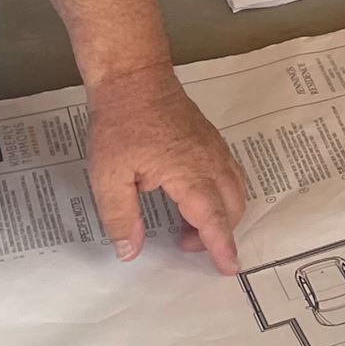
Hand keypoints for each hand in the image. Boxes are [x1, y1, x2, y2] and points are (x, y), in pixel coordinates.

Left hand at [83, 65, 247, 273]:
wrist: (133, 76)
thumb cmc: (119, 124)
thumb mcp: (108, 175)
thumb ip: (120, 217)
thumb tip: (130, 252)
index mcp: (188, 171)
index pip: (213, 217)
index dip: (221, 246)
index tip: (229, 269)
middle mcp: (210, 160)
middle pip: (233, 205)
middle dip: (219, 233)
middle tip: (183, 245)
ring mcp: (214, 147)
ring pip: (236, 188)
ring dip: (222, 213)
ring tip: (186, 225)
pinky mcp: (210, 139)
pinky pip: (230, 173)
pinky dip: (222, 194)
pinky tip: (194, 198)